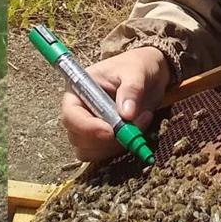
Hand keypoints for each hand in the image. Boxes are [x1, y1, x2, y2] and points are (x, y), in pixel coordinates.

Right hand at [61, 46, 169, 161]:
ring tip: (140, 123)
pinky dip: (119, 149)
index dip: (86, 127)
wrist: (150, 75)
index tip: (111, 131)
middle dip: (104, 139)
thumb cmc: (137, 67)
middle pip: (76, 136)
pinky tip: (137, 132)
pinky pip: (102, 154)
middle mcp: (79, 110)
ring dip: (114, 145)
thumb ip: (131, 90)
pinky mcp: (102, 138)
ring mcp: (89, 125)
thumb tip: (126, 114)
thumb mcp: (137, 72)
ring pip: (89, 149)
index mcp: (79, 89)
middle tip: (134, 127)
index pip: (70, 114)